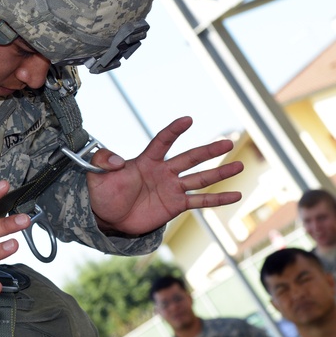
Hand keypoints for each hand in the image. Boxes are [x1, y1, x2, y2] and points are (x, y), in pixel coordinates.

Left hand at [86, 116, 243, 236]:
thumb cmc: (103, 193)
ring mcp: (172, 188)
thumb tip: (118, 160)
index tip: (188, 120)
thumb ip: (104, 161)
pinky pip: (200, 201)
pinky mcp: (176, 204)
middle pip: (190, 157)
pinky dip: (217, 199)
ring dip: (220, 172)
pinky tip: (235, 195)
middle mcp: (163, 171)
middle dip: (208, 150)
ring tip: (240, 165)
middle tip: (228, 140)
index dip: (174, 131)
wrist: (108, 216)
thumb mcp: (96, 174)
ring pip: (200, 178)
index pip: (162, 142)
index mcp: (146, 161)